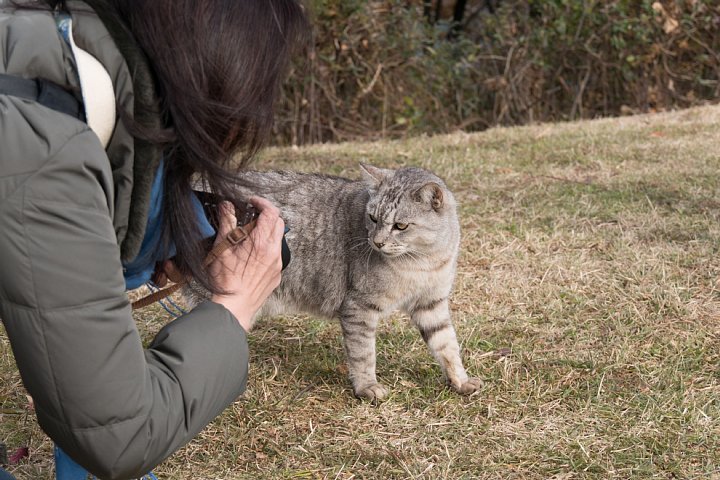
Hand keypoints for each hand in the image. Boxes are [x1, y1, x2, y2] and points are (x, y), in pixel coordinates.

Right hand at [208, 197, 283, 331]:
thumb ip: (226, 222)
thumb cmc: (226, 279)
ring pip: (278, 239)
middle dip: (267, 216)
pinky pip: (276, 255)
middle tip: (251, 216)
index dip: (262, 203)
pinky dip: (267, 248)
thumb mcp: (221, 247)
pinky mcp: (276, 275)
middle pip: (279, 223)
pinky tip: (252, 255)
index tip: (251, 202)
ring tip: (249, 237)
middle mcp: (274, 252)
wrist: (235, 307)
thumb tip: (227, 205)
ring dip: (267, 233)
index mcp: (261, 242)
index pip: (271, 212)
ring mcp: (277, 264)